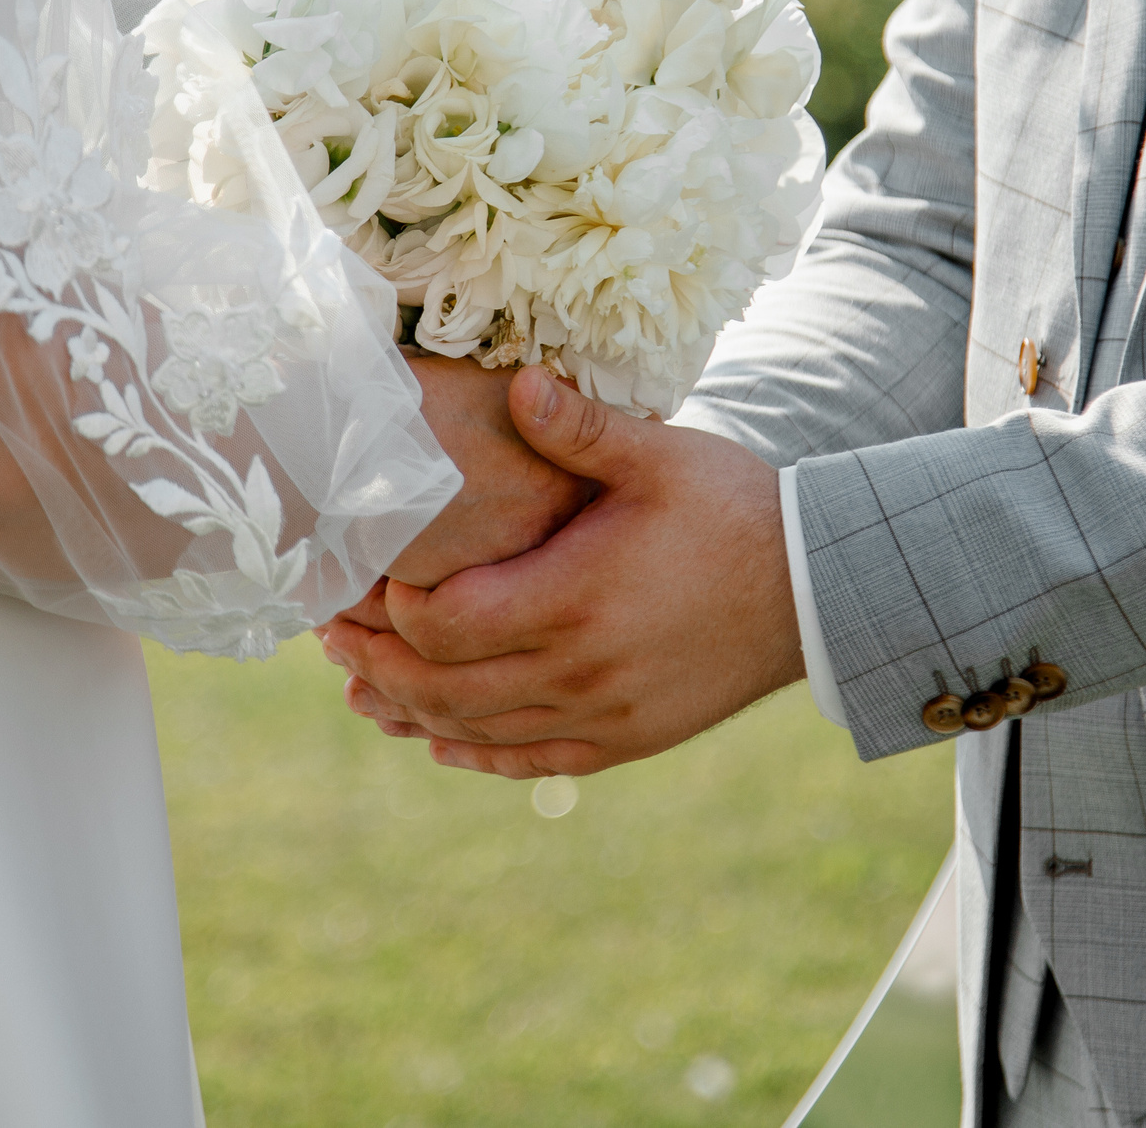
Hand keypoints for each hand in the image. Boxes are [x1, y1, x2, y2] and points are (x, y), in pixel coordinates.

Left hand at [321, 366, 803, 776]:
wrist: (815, 591)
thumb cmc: (734, 510)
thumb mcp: (660, 456)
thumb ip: (581, 428)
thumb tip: (519, 386)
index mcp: (572, 600)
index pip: (443, 624)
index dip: (392, 606)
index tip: (365, 576)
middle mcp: (577, 672)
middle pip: (441, 689)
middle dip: (375, 662)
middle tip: (330, 634)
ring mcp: (601, 715)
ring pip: (475, 733)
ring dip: (409, 713)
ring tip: (359, 686)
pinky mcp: (626, 739)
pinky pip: (529, 760)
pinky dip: (473, 755)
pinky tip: (439, 743)